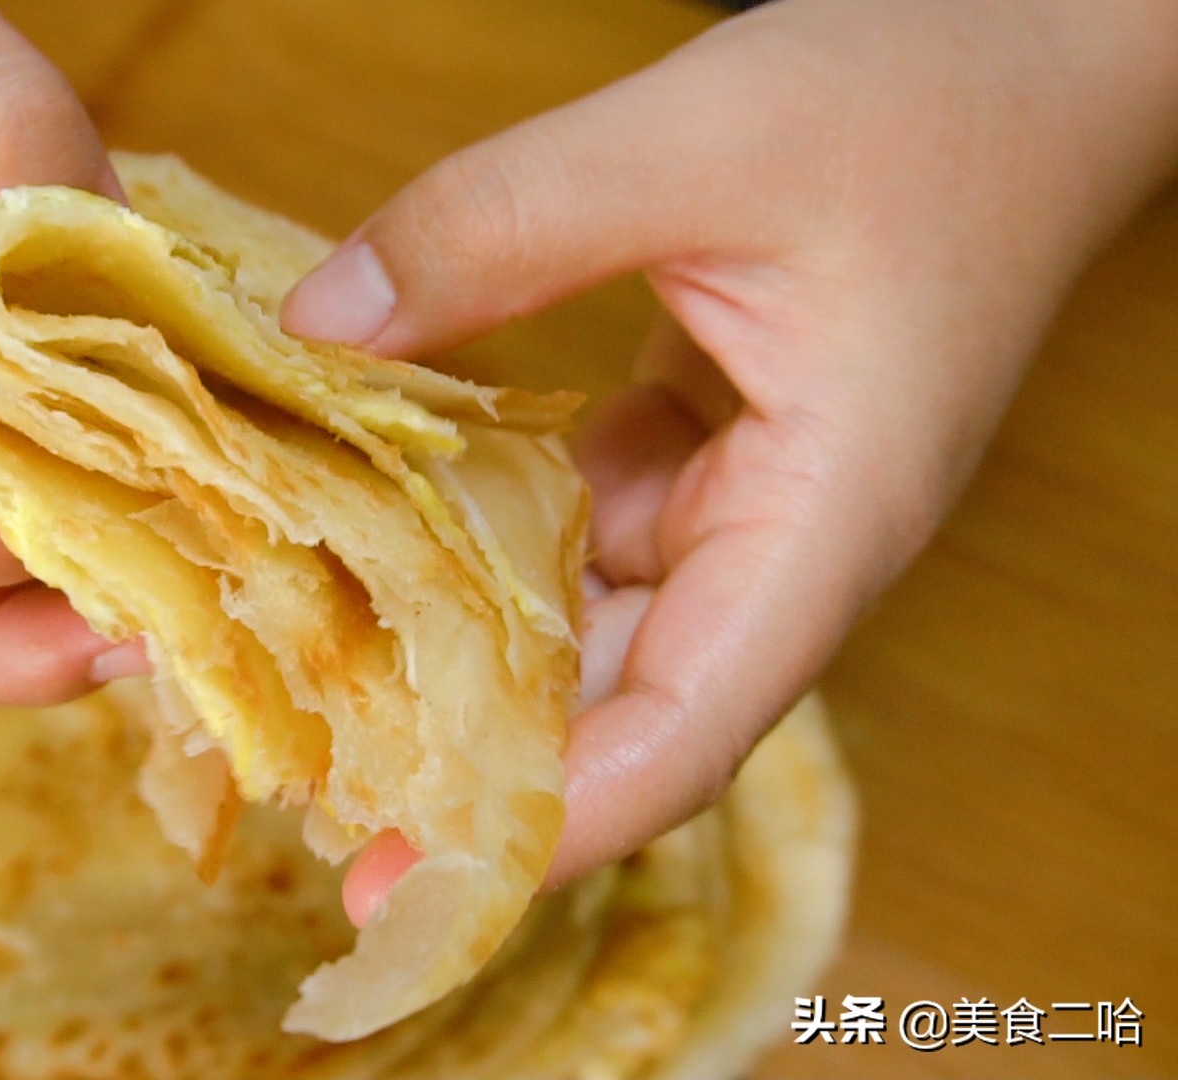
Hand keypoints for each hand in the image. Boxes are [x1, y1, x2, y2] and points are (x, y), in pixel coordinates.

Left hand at [280, 0, 1177, 922]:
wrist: (1033, 56)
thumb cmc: (919, 96)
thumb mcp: (694, 142)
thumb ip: (501, 226)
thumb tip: (320, 326)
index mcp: (827, 518)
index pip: (687, 729)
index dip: (550, 819)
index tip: (408, 872)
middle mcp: (790, 542)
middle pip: (627, 703)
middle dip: (480, 755)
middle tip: (316, 775)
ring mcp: (754, 503)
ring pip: (600, 619)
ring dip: (473, 641)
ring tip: (322, 662)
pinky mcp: (715, 453)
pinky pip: (593, 529)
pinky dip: (497, 530)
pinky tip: (392, 509)